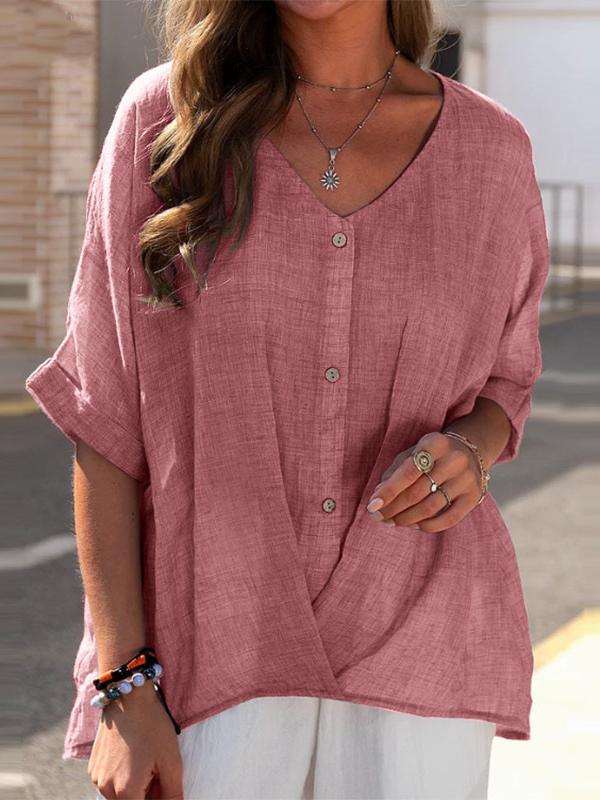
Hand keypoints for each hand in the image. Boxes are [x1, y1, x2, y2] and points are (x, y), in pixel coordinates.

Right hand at [88, 679, 182, 798]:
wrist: (128, 697)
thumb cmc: (152, 726)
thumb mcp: (170, 760)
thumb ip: (172, 793)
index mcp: (126, 791)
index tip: (163, 785)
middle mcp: (106, 789)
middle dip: (147, 795)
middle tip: (159, 773)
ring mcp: (97, 778)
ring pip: (119, 796)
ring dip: (134, 788)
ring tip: (148, 762)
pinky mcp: (93, 767)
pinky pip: (109, 783)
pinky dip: (123, 778)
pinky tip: (134, 756)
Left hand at [366, 431, 484, 532]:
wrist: (470, 451)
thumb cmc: (432, 455)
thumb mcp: (412, 453)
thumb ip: (394, 473)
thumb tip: (379, 497)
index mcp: (435, 443)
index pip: (408, 471)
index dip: (388, 491)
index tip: (372, 506)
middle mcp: (454, 459)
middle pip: (417, 492)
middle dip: (393, 508)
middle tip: (379, 516)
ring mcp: (467, 479)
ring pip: (430, 508)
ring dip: (406, 519)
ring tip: (392, 521)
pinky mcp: (474, 496)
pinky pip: (448, 519)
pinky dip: (427, 526)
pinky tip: (414, 524)